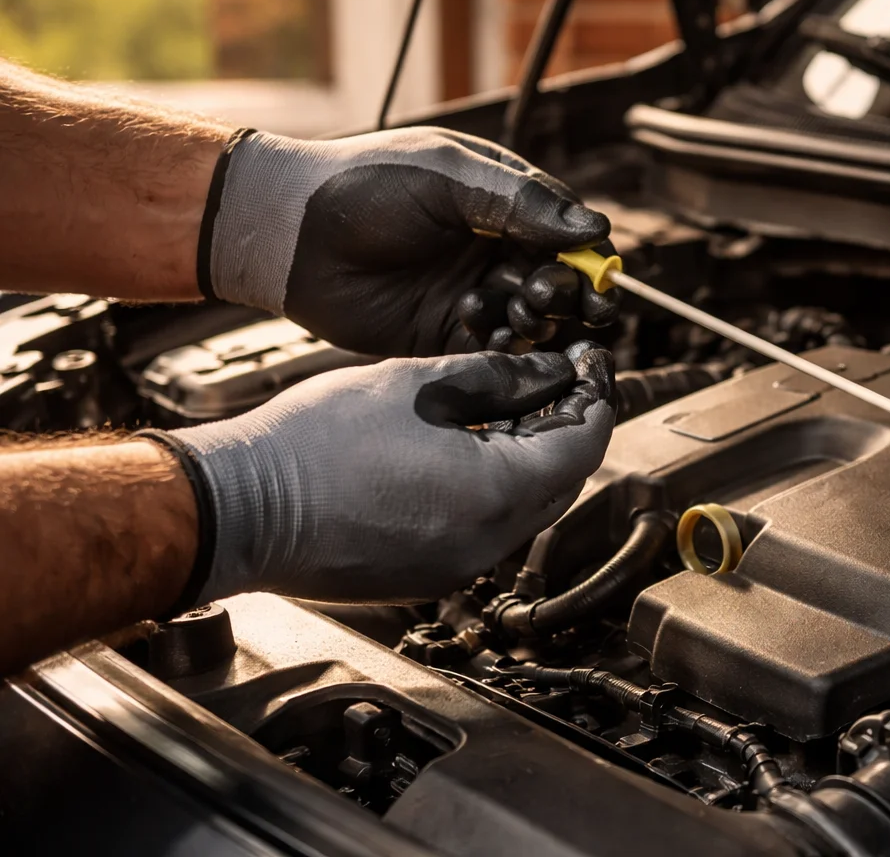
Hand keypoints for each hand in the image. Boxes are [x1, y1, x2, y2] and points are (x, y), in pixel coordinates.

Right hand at [161, 343, 614, 603]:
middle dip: (568, 431)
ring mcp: (456, 568)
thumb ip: (495, 377)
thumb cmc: (314, 444)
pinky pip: (484, 531)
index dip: (595, 400)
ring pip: (524, 511)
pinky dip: (492, 491)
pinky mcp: (425, 577)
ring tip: (508, 409)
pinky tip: (467, 450)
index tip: (592, 366)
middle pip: (561, 484)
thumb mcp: (416, 384)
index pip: (582, 447)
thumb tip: (548, 372)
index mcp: (494, 494)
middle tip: (558, 384)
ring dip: (530, 462)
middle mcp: (486, 544)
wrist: (239, 510)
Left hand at [202, 127, 621, 355]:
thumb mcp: (449, 175)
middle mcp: (495, 250)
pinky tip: (485, 329)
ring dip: (536, 320)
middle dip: (567, 295)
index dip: (588, 258)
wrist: (290, 233)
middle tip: (549, 298)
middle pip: (560, 282)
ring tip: (514, 313)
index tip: (596, 276)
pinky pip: (495, 348)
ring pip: (534, 319)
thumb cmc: (363, 185)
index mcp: (503, 203)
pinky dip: (503, 346)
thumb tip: (593, 229)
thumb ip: (521, 200)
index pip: (568, 234)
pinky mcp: (446, 333)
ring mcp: (473, 293)